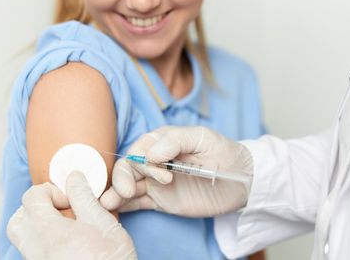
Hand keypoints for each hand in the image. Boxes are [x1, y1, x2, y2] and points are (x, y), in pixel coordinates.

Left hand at [7, 171, 135, 259]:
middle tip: (60, 209)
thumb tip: (74, 177)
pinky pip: (34, 252)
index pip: (31, 198)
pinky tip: (69, 242)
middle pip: (17, 220)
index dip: (51, 191)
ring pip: (23, 238)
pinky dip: (45, 241)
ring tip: (66, 226)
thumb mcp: (103, 223)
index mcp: (50, 232)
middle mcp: (37, 250)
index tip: (70, 198)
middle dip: (36, 208)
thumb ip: (84, 197)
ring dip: (39, 225)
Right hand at [100, 126, 253, 216]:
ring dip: (115, 192)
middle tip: (130, 191)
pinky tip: (113, 210)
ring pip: (128, 185)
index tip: (162, 174)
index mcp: (164, 141)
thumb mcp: (204, 139)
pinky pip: (137, 203)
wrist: (242, 181)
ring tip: (107, 203)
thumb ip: (177, 141)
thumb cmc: (225, 153)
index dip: (143, 161)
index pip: (141, 148)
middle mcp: (156, 160)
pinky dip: (124, 206)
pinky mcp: (160, 200)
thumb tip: (151, 153)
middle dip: (123, 178)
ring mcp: (156, 182)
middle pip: (128, 167)